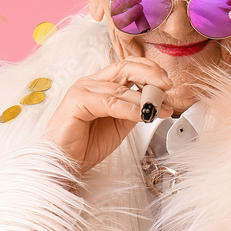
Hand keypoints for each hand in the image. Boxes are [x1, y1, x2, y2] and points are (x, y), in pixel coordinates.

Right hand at [42, 58, 173, 176]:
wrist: (62, 164)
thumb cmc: (84, 146)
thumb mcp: (119, 124)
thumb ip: (135, 110)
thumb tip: (160, 103)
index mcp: (100, 84)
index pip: (128, 66)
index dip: (149, 70)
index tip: (168, 83)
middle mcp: (90, 83)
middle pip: (125, 67)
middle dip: (151, 75)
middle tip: (168, 86)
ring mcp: (82, 90)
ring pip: (121, 88)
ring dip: (145, 99)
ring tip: (161, 109)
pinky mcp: (76, 102)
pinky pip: (111, 103)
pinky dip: (131, 109)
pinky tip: (144, 116)